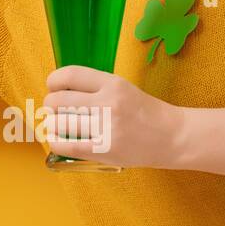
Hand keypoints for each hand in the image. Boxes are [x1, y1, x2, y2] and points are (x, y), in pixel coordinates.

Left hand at [43, 66, 184, 168]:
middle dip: (50, 106)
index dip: (53, 81)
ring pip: (59, 123)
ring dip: (53, 125)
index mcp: (112, 83)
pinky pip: (66, 146)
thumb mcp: (122, 88)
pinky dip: (55, 143)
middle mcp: (108, 103)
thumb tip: (57, 90)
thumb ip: (93, 87)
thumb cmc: (144, 112)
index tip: (52, 87)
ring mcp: (107, 127)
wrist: (174, 137)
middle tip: (56, 111)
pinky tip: (58, 141)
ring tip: (59, 126)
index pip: (69, 75)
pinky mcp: (105, 150)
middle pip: (58, 101)